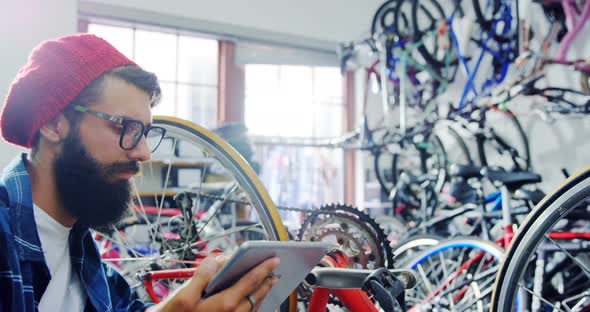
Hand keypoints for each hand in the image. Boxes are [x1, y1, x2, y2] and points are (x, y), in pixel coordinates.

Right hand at [148, 255, 279, 311]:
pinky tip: (251, 300)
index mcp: (224, 304)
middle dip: (266, 281)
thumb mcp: (184, 295)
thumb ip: (202, 275)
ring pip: (253, 306)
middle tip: (275, 270)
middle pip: (256, 295)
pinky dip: (253, 305)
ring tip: (267, 283)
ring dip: (261, 293)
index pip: (250, 281)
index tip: (273, 260)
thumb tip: (216, 259)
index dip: (263, 268)